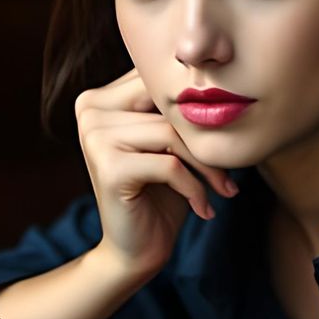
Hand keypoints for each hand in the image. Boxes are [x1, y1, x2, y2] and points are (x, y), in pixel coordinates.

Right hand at [72, 66, 240, 275]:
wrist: (134, 251)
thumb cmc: (159, 194)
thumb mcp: (169, 143)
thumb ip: (175, 107)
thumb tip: (219, 67)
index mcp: (98, 98)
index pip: (159, 81)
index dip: (195, 108)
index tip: (225, 138)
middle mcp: (90, 111)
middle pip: (167, 106)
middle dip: (204, 139)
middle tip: (229, 171)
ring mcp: (94, 137)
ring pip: (172, 135)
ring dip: (206, 167)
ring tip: (222, 189)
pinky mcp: (108, 168)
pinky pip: (170, 165)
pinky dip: (194, 188)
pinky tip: (203, 208)